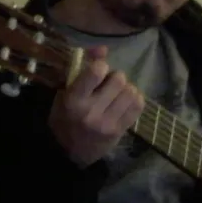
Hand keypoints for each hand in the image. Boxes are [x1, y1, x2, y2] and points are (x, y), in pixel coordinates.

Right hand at [48, 46, 144, 167]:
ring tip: (117, 94)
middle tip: (108, 84)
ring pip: (131, 91)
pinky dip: (134, 99)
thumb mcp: (64, 93)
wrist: (67, 153)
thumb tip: (103, 49)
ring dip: (126, 88)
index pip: (96, 72)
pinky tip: (125, 102)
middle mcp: (91, 111)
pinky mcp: (119, 131)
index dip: (101, 66)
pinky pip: (138, 105)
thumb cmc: (64, 118)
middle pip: (118, 79)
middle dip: (115, 77)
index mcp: (73, 99)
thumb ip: (81, 69)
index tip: (98, 71)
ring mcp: (107, 123)